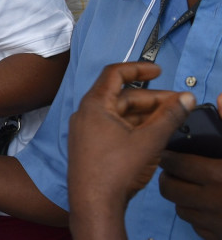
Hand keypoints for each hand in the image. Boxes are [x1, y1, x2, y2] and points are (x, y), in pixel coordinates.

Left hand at [67, 62, 193, 239]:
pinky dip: (133, 127)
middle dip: (151, 98)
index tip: (159, 70)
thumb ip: (169, 117)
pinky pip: (113, 128)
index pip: (115, 74)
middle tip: (177, 104)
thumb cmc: (114, 171)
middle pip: (122, 96)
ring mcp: (86, 130)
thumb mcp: (149, 140)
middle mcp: (86, 113)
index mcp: (94, 104)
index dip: (138, 68)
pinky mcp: (90, 146)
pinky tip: (153, 135)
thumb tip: (186, 99)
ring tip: (170, 120)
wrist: (93, 204)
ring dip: (144, 114)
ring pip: (119, 114)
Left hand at [160, 95, 221, 239]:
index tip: (171, 151)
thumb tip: (221, 98)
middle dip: (171, 178)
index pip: (175, 164)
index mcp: (219, 175)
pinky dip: (199, 216)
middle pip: (170, 188)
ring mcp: (215, 222)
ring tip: (193, 186)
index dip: (170, 156)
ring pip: (181, 208)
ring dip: (183, 197)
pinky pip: (197, 226)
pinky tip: (209, 205)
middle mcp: (212, 201)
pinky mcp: (220, 237)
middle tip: (177, 169)